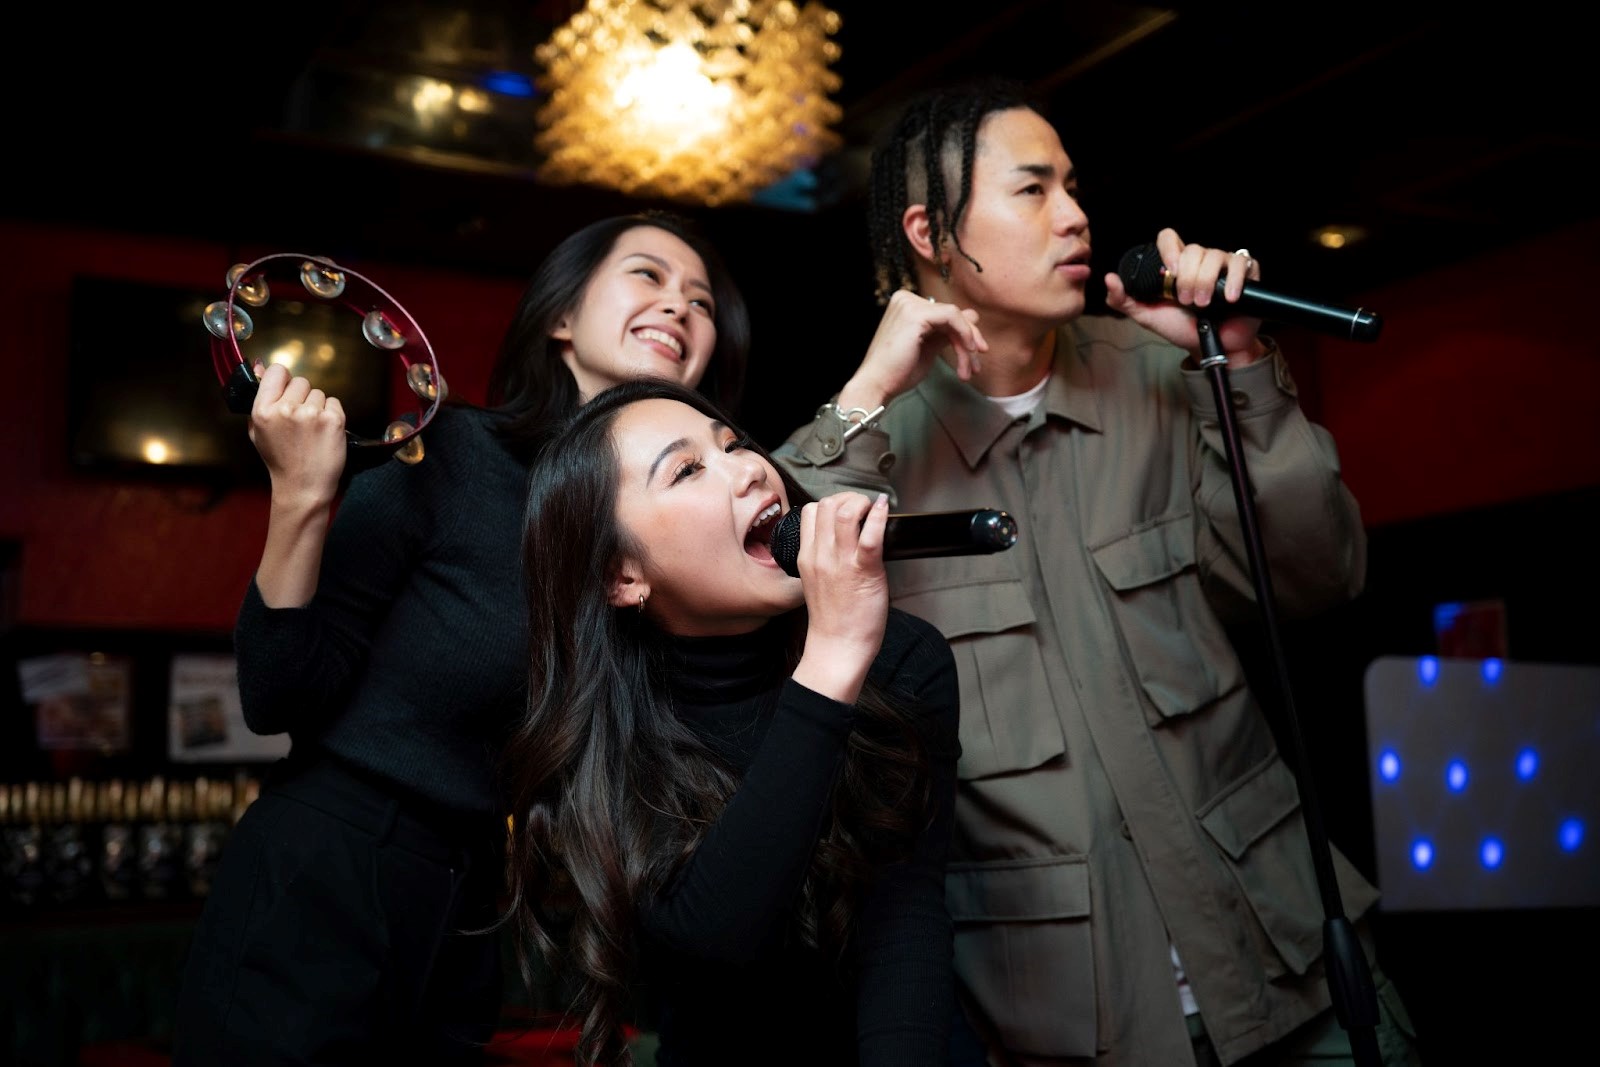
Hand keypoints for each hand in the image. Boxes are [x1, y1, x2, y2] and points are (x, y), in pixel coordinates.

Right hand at [248, 362, 347, 509]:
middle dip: (302, 396)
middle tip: (300, 420)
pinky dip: (332, 414)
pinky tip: (324, 432)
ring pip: (318, 393)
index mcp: (263, 410)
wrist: (303, 487)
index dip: (283, 379)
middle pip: (300, 381)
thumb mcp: (258, 430)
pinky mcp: (333, 420)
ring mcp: (311, 414)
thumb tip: (259, 366)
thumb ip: (258, 398)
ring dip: (317, 407)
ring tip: (312, 430)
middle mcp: (286, 409)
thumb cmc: (280, 459)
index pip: (276, 371)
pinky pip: (334, 402)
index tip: (286, 390)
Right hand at [791, 492, 890, 704]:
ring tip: (872, 510)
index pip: (810, 512)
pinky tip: (884, 509)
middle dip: (847, 497)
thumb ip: (823, 558)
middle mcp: (821, 556)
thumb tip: (842, 539)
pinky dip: (879, 517)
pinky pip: (870, 536)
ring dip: (862, 503)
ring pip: (844, 513)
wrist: (838, 648)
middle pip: (826, 505)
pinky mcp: (864, 572)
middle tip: (862, 507)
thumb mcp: (817, 581)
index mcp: (807, 557)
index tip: (846, 510)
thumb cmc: (832, 619)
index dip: (830, 503)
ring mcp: (841, 563)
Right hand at [835, 289, 987, 411]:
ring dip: (966, 345)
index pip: (945, 314)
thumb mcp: (928, 347)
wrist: (877, 384)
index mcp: (906, 305)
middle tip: (976, 365)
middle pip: (952, 315)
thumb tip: (972, 317)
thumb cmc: (897, 371)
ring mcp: (910, 304)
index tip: (973, 356)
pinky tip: (967, 352)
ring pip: (955, 317)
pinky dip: (965, 334)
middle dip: (969, 340)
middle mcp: (906, 299)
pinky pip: (952, 317)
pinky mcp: (916, 314)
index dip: (965, 334)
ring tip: (967, 370)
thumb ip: (947, 332)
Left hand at [1104, 227, 1266, 366]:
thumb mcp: (1147, 316)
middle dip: (1188, 278)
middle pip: (1194, 249)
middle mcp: (1200, 260)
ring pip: (1215, 256)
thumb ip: (1124, 300)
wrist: (1211, 348)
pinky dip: (1234, 281)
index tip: (1169, 271)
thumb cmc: (1180, 328)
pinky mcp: (1246, 273)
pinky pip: (1241, 264)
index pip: (1169, 238)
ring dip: (1206, 281)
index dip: (1169, 248)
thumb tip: (1109, 278)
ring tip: (1204, 304)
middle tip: (1186, 301)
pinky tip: (1229, 298)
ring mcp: (1223, 265)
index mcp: (1177, 265)